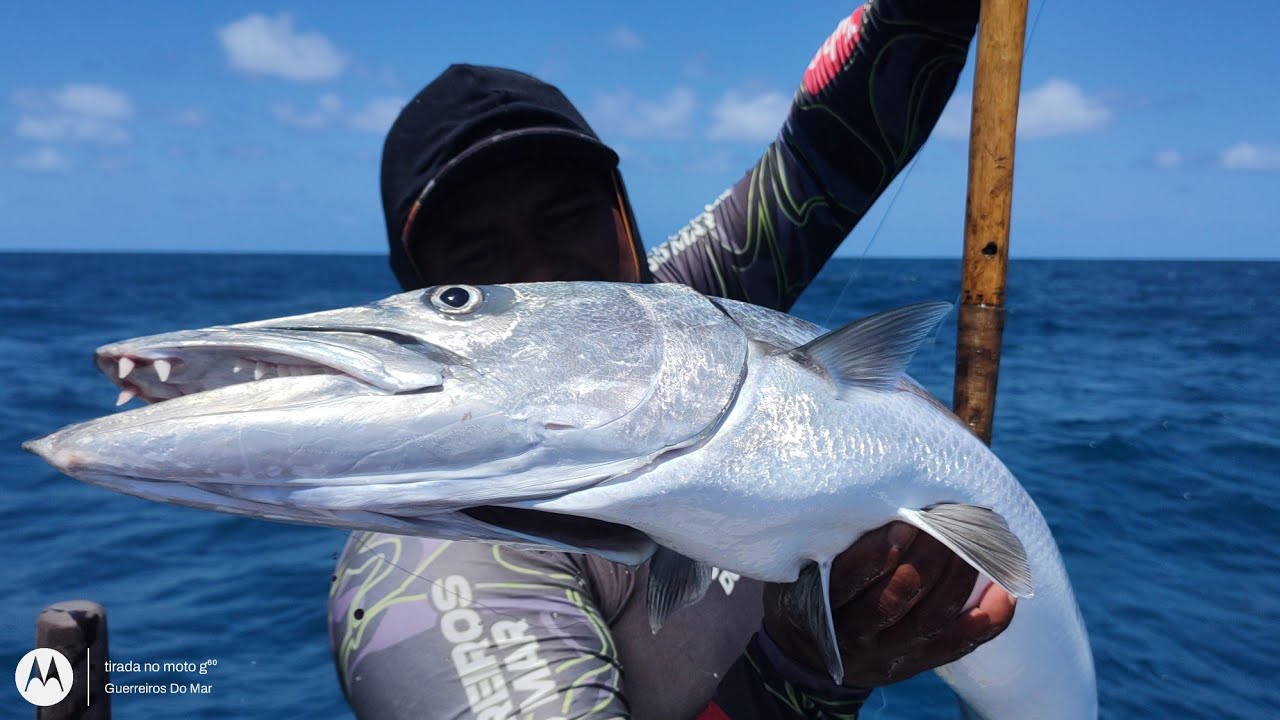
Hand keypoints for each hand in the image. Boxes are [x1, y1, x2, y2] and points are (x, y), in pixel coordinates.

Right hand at [762, 521, 1015, 687]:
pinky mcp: (916, 663)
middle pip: (896, 599)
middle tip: (947, 519)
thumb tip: (849, 474)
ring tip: (975, 540)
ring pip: (931, 617)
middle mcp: (856, 637)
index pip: (848, 583)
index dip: (876, 555)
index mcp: (820, 609)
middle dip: (927, 557)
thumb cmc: (806, 590)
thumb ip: (822, 538)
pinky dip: (986, 621)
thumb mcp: (796, 568)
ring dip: (957, 578)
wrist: (806, 657)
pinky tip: (1004, 591)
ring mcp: (889, 653)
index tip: (901, 523)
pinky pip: (957, 646)